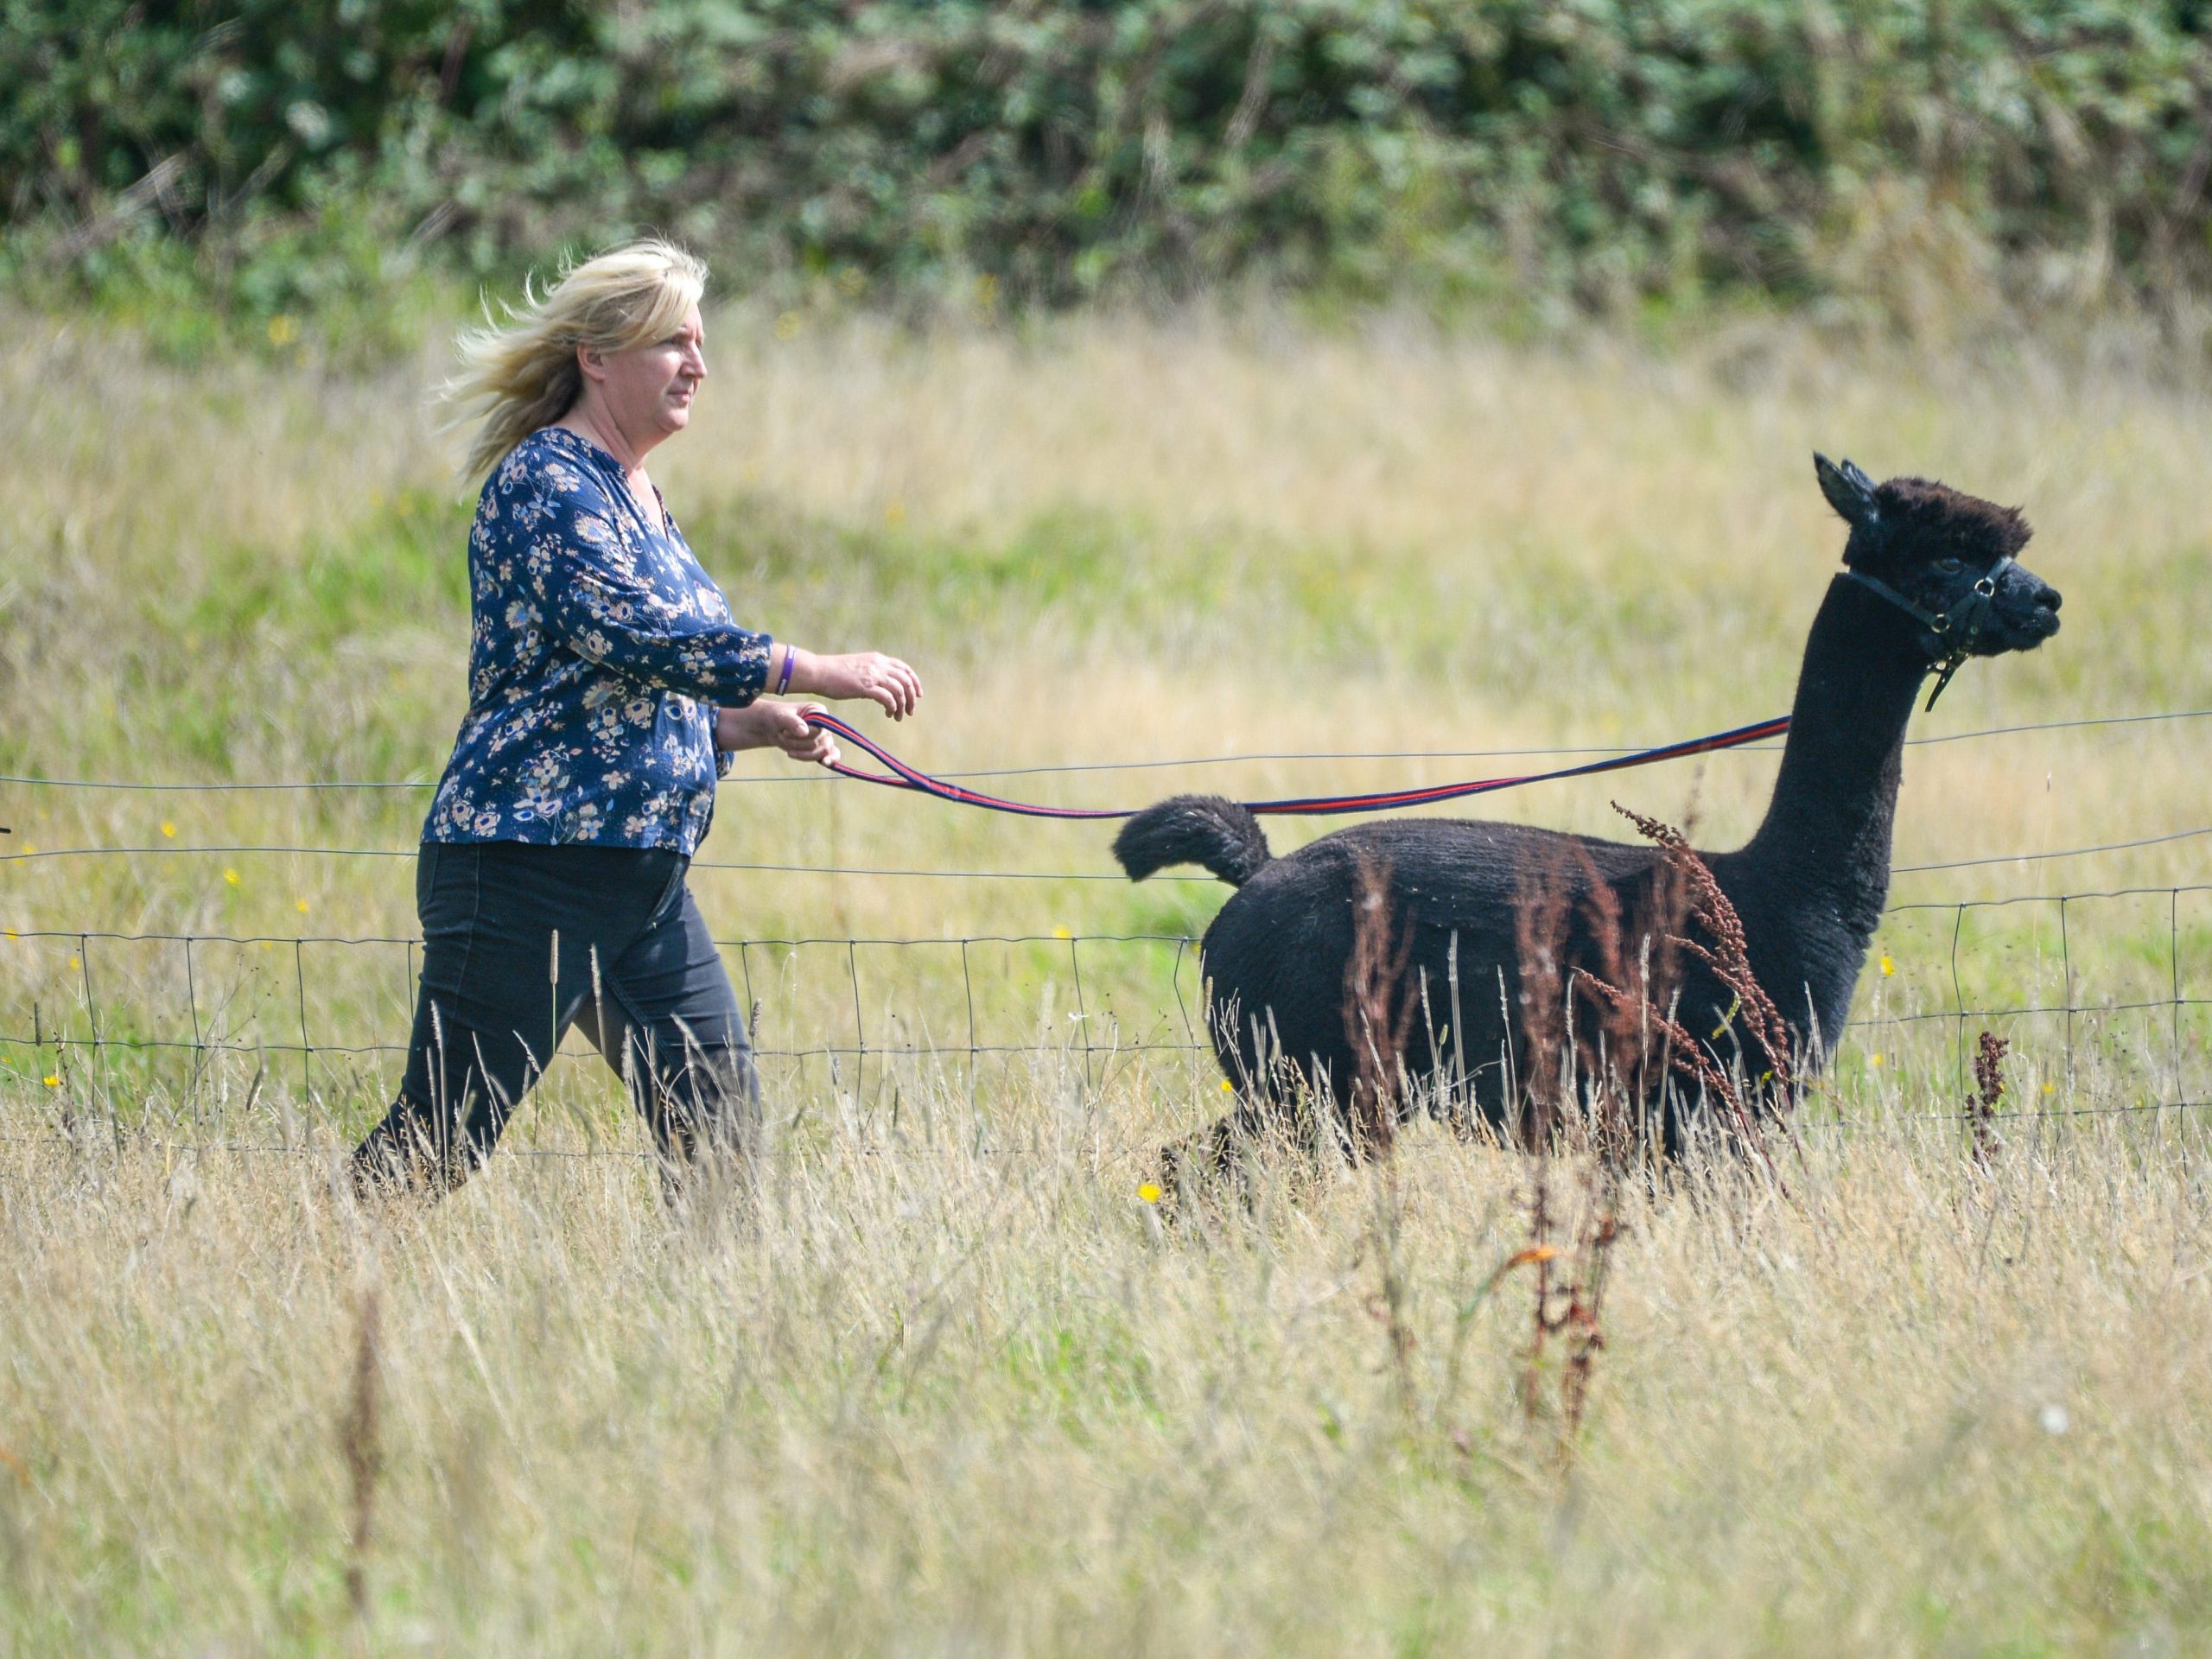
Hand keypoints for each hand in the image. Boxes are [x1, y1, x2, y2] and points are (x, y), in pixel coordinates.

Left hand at [714, 701, 840, 766]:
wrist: (769, 727)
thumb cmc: (775, 716)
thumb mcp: (780, 716)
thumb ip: (792, 722)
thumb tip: (804, 732)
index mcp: (818, 710)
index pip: (818, 729)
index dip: (802, 735)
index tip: (784, 732)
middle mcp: (825, 723)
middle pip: (820, 742)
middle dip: (798, 744)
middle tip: (782, 736)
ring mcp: (824, 736)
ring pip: (821, 752)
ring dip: (800, 753)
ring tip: (787, 747)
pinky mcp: (821, 747)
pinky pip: (830, 755)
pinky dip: (829, 760)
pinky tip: (826, 763)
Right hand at [788, 648, 921, 719]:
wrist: (818, 672)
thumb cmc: (833, 673)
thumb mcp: (858, 667)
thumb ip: (871, 672)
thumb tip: (880, 685)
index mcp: (877, 659)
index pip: (904, 668)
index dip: (914, 682)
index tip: (917, 695)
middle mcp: (878, 665)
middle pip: (906, 680)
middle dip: (911, 697)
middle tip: (910, 711)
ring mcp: (873, 675)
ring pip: (900, 691)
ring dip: (902, 706)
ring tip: (898, 717)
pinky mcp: (866, 686)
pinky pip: (888, 698)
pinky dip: (892, 708)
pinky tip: (888, 714)